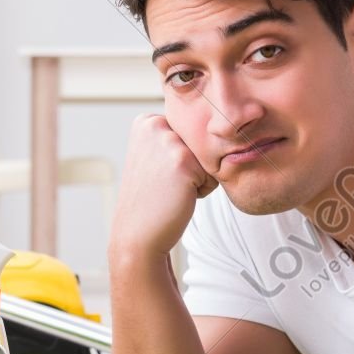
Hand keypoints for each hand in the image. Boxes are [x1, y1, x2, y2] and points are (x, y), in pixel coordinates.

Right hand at [109, 114, 217, 259]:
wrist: (138, 233)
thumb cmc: (153, 198)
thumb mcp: (155, 156)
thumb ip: (175, 137)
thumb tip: (216, 130)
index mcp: (147, 120)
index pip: (191, 133)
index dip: (183, 158)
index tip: (160, 173)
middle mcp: (155, 124)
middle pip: (202, 143)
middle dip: (193, 166)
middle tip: (166, 184)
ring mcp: (168, 141)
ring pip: (209, 157)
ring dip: (199, 177)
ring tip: (172, 189)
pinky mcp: (182, 161)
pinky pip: (213, 174)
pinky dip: (203, 190)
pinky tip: (177, 196)